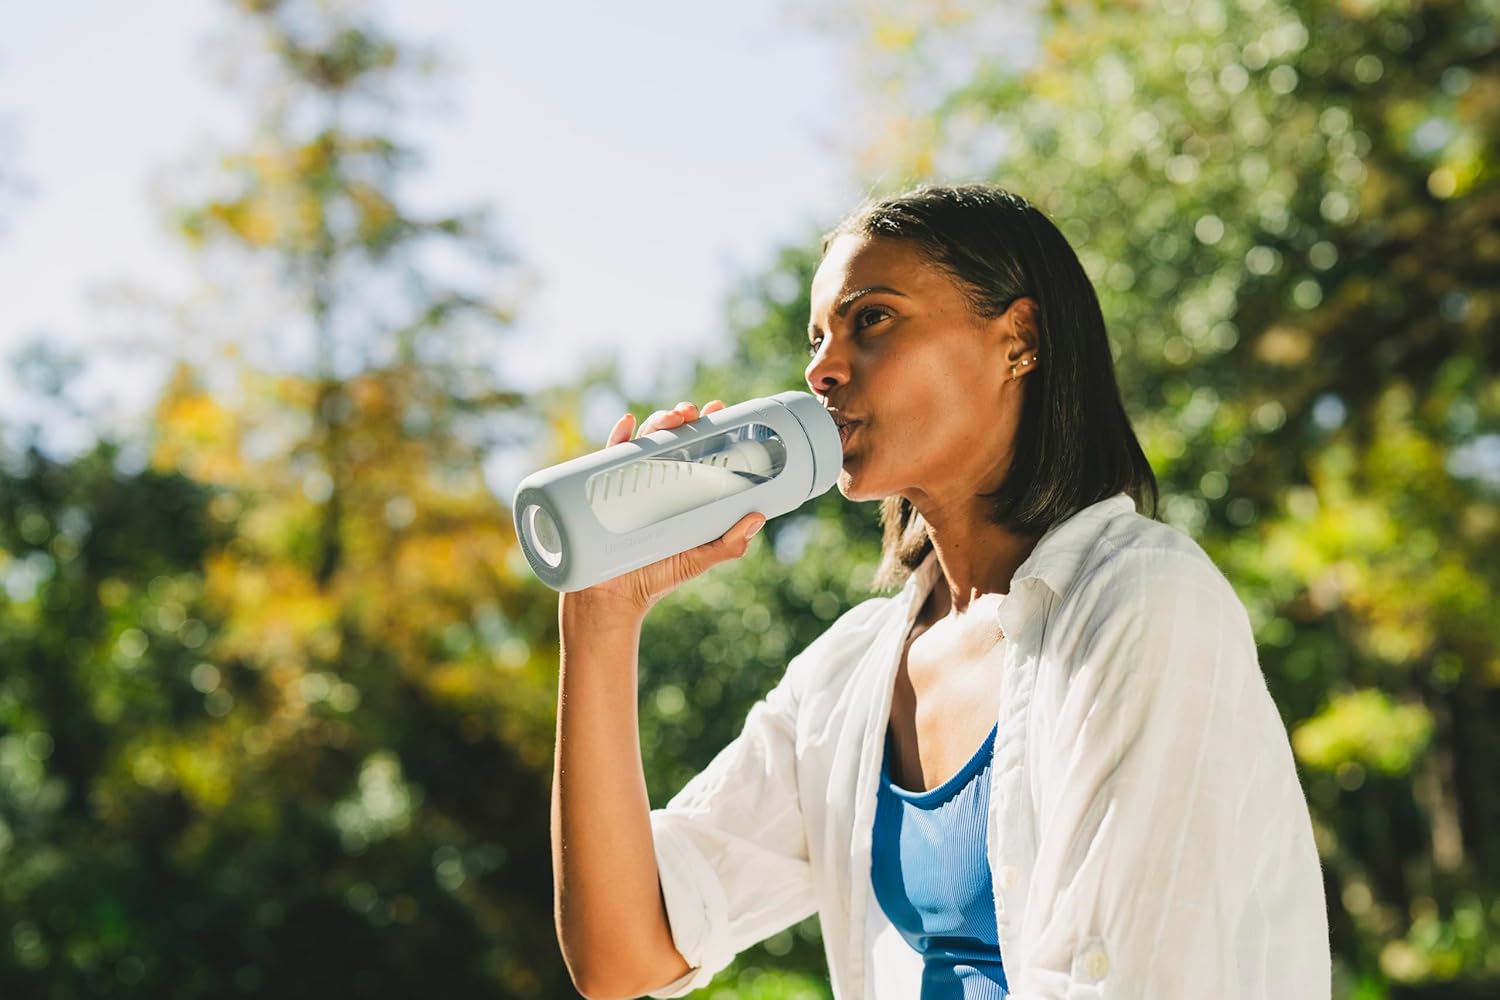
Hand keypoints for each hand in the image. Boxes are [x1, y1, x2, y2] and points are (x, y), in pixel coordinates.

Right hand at [569, 400, 765, 617]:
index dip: (707, 427)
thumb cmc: (657, 577)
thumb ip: (729, 544)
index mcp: (680, 492)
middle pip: (670, 439)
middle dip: (682, 418)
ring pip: (644, 442)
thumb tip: (758, 517)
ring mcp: (629, 484)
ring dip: (658, 422)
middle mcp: (656, 482)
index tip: (719, 410)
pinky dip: (618, 436)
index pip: (696, 450)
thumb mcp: (699, 558)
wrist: (614, 598)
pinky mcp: (603, 492)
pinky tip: (629, 422)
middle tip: (693, 413)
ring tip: (673, 418)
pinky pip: (608, 458)